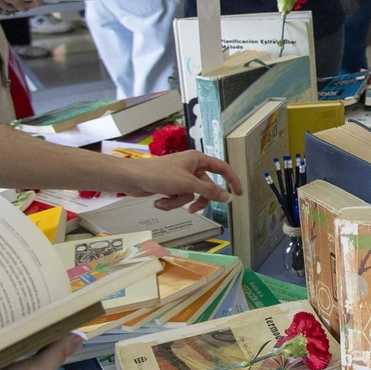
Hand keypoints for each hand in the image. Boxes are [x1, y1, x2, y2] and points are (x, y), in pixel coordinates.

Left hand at [118, 151, 241, 213]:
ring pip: (190, 195)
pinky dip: (170, 202)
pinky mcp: (171, 186)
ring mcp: (181, 177)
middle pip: (205, 187)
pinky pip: (179, 198)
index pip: (222, 168)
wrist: (131, 179)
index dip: (232, 180)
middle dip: (196, 200)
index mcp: (198, 159)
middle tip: (193, 210)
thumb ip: (209, 191)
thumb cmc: (159, 175)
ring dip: (178, 202)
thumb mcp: (187, 184)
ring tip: (165, 201)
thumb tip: (228, 197)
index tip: (238, 194)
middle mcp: (191, 167)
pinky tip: (158, 200)